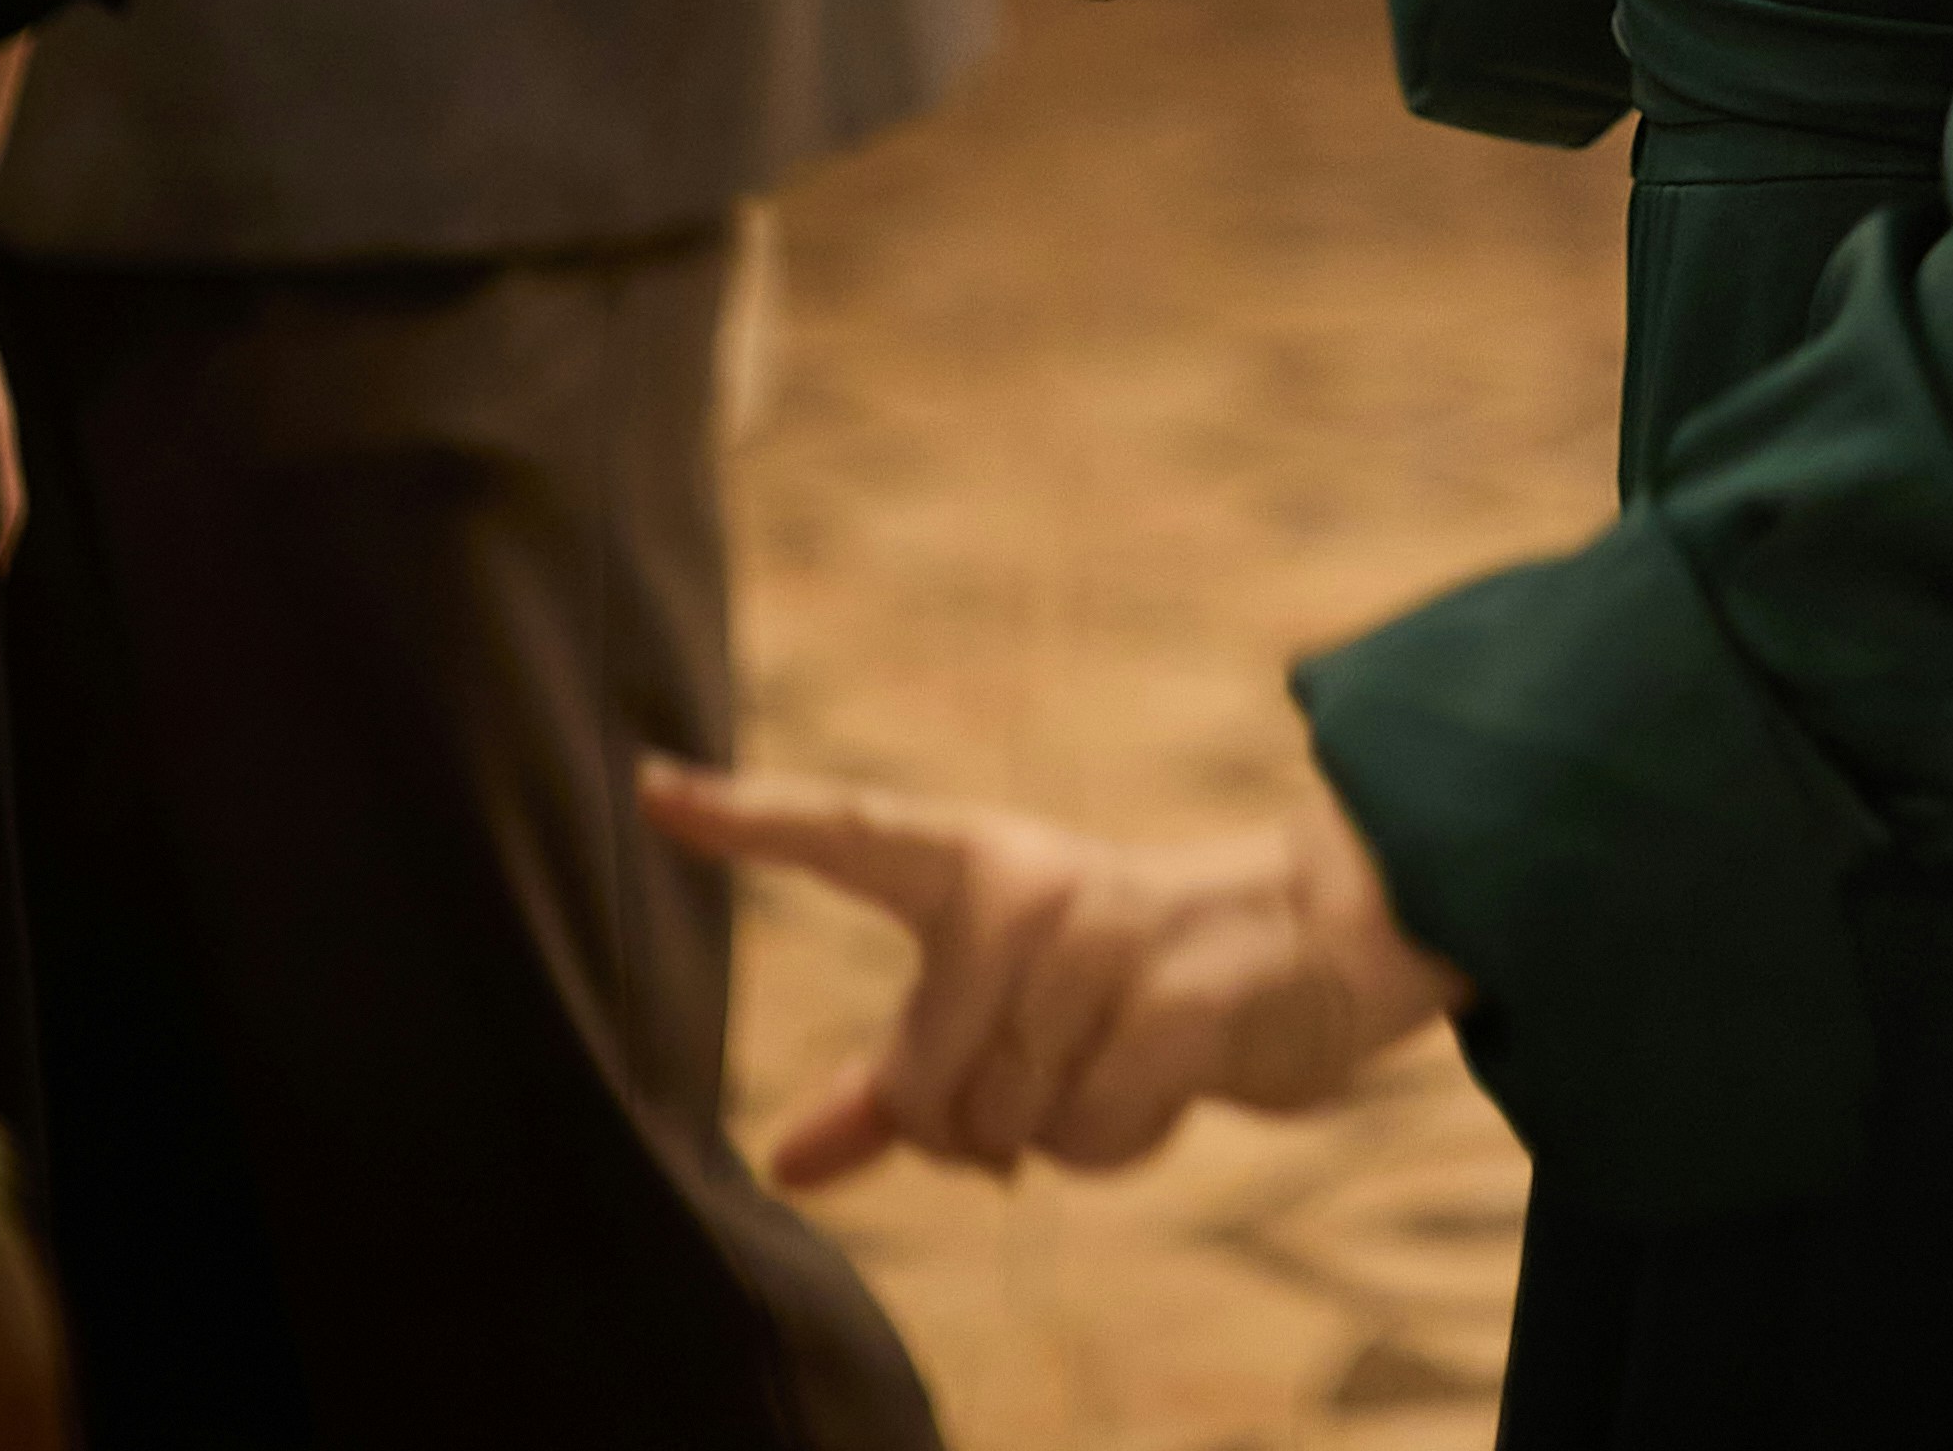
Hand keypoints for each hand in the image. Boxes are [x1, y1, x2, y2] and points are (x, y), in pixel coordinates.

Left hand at [636, 757, 1460, 1187]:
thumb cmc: (1117, 986)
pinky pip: (1087, 1137)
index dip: (743, 819)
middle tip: (1049, 1071)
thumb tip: (782, 1164)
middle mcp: (1026, 885)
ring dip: (1060, 1135)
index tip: (648, 788)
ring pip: (1011, 1124)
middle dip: (979, 1128)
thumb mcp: (1003, 1019)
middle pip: (927, 1086)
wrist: (1304, 940)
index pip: (843, 834)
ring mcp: (1103, 932)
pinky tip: (1161, 1079)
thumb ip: (889, 1088)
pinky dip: (1120, 1143)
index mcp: (969, 871)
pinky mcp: (1177, 994)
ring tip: (1114, 1059)